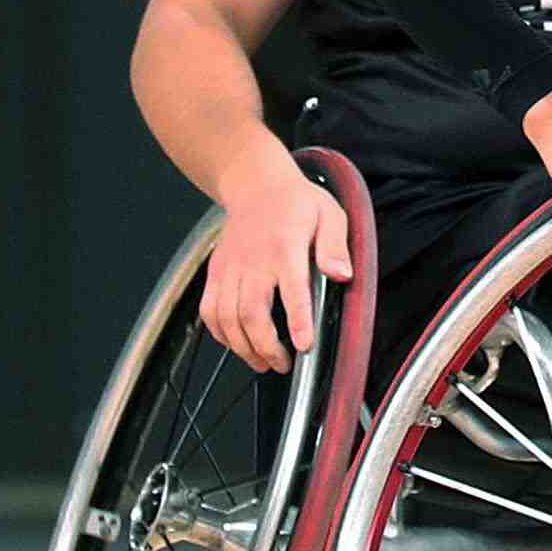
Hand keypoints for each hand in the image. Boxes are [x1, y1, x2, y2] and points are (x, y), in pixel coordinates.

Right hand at [201, 153, 353, 371]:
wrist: (256, 186)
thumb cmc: (297, 203)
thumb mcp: (330, 215)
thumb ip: (335, 247)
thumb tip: (342, 274)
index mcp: (285, 248)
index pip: (292, 290)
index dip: (298, 321)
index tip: (304, 345)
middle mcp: (254, 262)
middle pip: (252, 312)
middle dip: (266, 345)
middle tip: (283, 364)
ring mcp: (230, 269)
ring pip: (227, 318)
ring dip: (243, 346)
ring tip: (262, 363)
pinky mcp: (216, 273)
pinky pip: (209, 310)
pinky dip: (220, 333)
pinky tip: (236, 344)